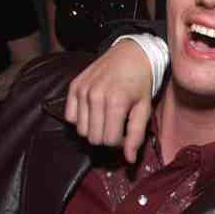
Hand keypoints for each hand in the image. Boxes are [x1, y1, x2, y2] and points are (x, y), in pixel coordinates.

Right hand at [65, 38, 153, 162]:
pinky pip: (70, 117)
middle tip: (116, 126)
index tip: (126, 133)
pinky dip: (81, 119)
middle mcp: (96, 96)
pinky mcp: (74, 86)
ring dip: (93, 129)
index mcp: (116, 103)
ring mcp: (82, 91)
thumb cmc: (141, 83)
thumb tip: (129, 160)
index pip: (110, 141)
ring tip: (106, 118)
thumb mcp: (144, 109)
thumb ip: (136, 136)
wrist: (131, 54)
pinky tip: (93, 111)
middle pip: (94, 138)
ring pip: (81, 130)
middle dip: (106, 138)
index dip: (119, 143)